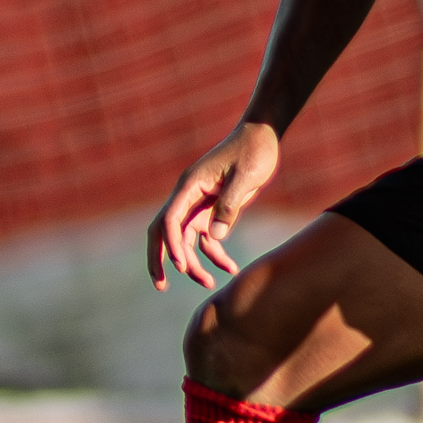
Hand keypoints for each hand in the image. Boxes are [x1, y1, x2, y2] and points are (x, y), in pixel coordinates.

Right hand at [147, 121, 280, 289]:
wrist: (262, 137)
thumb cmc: (253, 152)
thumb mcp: (246, 177)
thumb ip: (229, 206)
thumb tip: (214, 238)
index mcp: (190, 186)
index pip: (170, 219)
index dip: (171, 245)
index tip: (181, 267)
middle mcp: (188, 197)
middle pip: (165, 232)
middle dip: (160, 259)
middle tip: (160, 285)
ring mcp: (198, 205)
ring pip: (185, 241)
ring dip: (193, 263)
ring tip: (210, 284)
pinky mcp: (212, 211)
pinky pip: (206, 239)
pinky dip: (215, 255)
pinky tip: (231, 269)